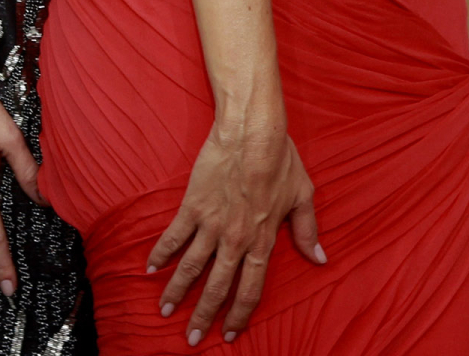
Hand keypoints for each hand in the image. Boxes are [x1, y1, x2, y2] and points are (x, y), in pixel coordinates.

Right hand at [148, 116, 323, 344]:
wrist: (253, 133)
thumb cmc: (281, 160)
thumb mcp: (303, 196)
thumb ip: (307, 231)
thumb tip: (320, 259)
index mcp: (262, 241)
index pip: (250, 289)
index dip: (239, 315)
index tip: (230, 334)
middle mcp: (235, 240)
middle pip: (216, 288)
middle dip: (202, 317)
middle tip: (190, 339)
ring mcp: (211, 225)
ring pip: (189, 269)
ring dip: (176, 293)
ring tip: (164, 311)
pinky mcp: (192, 207)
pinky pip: (173, 237)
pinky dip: (160, 254)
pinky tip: (149, 269)